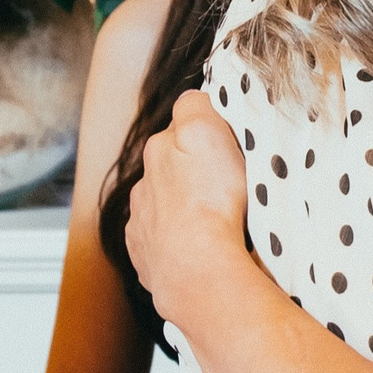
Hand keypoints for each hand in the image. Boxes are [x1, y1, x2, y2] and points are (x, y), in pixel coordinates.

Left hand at [127, 90, 256, 328]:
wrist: (196, 271)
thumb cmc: (214, 204)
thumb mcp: (211, 133)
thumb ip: (197, 106)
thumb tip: (192, 101)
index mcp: (163, 144)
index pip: (189, 115)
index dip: (212, 125)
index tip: (231, 142)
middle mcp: (145, 175)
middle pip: (174, 158)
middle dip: (195, 166)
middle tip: (229, 185)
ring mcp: (141, 215)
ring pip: (164, 197)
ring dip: (183, 202)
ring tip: (214, 220)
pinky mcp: (141, 249)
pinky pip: (158, 233)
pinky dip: (174, 235)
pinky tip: (197, 244)